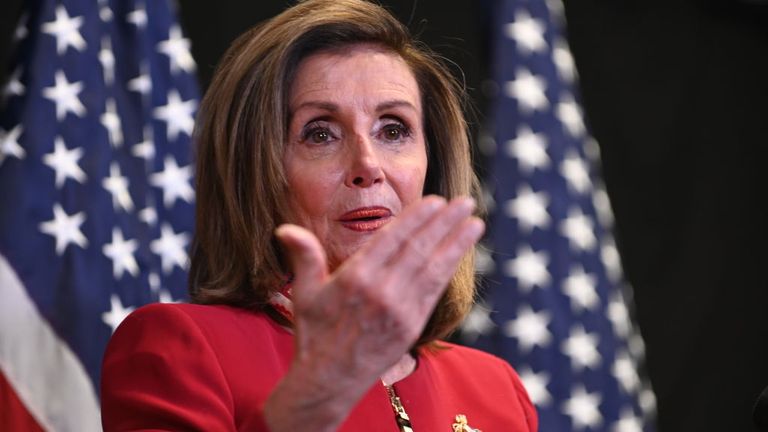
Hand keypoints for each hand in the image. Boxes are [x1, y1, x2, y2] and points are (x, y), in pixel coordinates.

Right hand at [264, 195, 483, 430]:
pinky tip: (462, 253)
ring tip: (474, 221)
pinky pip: (435, 290)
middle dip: (444, 223)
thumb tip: (285, 228)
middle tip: (464, 202)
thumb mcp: (304, 292)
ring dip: (456, 242)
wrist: (328, 380)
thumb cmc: (315, 333)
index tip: (435, 201)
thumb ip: (303, 256)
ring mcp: (400, 310)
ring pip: (432, 268)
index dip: (416, 218)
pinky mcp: (411, 326)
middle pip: (418, 249)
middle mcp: (381, 291)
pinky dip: (450, 269)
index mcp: (355, 278)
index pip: (392, 239)